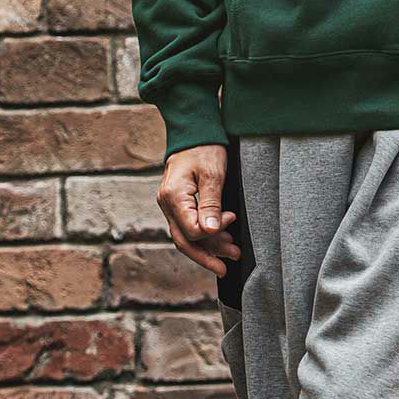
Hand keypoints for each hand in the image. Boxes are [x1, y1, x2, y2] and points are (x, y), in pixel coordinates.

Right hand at [159, 142, 240, 276]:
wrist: (194, 132)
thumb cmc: (205, 148)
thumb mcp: (213, 174)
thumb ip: (211, 204)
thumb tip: (209, 232)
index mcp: (173, 197)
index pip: (191, 230)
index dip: (213, 231)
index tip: (232, 218)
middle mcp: (167, 204)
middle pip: (184, 240)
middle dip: (207, 255)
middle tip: (227, 266)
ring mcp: (170, 205)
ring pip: (186, 236)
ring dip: (209, 247)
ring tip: (232, 254)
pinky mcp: (178, 204)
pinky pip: (188, 227)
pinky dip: (204, 236)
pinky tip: (220, 240)